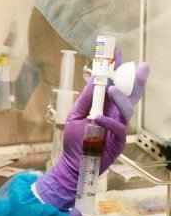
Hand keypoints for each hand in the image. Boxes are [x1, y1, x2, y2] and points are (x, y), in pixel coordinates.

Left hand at [36, 53, 149, 208]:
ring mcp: (118, 127)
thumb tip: (92, 79)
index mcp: (104, 105)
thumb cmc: (75, 140)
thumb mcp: (76, 115)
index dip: (117, 69)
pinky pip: (118, 128)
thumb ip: (85, 99)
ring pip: (127, 109)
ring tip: (111, 88)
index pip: (113, 84)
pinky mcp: (118, 141)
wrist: (74, 164)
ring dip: (121, 97)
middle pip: (129, 94)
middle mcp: (114, 114)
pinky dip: (108, 121)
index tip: (117, 51)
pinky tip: (97, 117)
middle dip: (134, 79)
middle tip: (140, 65)